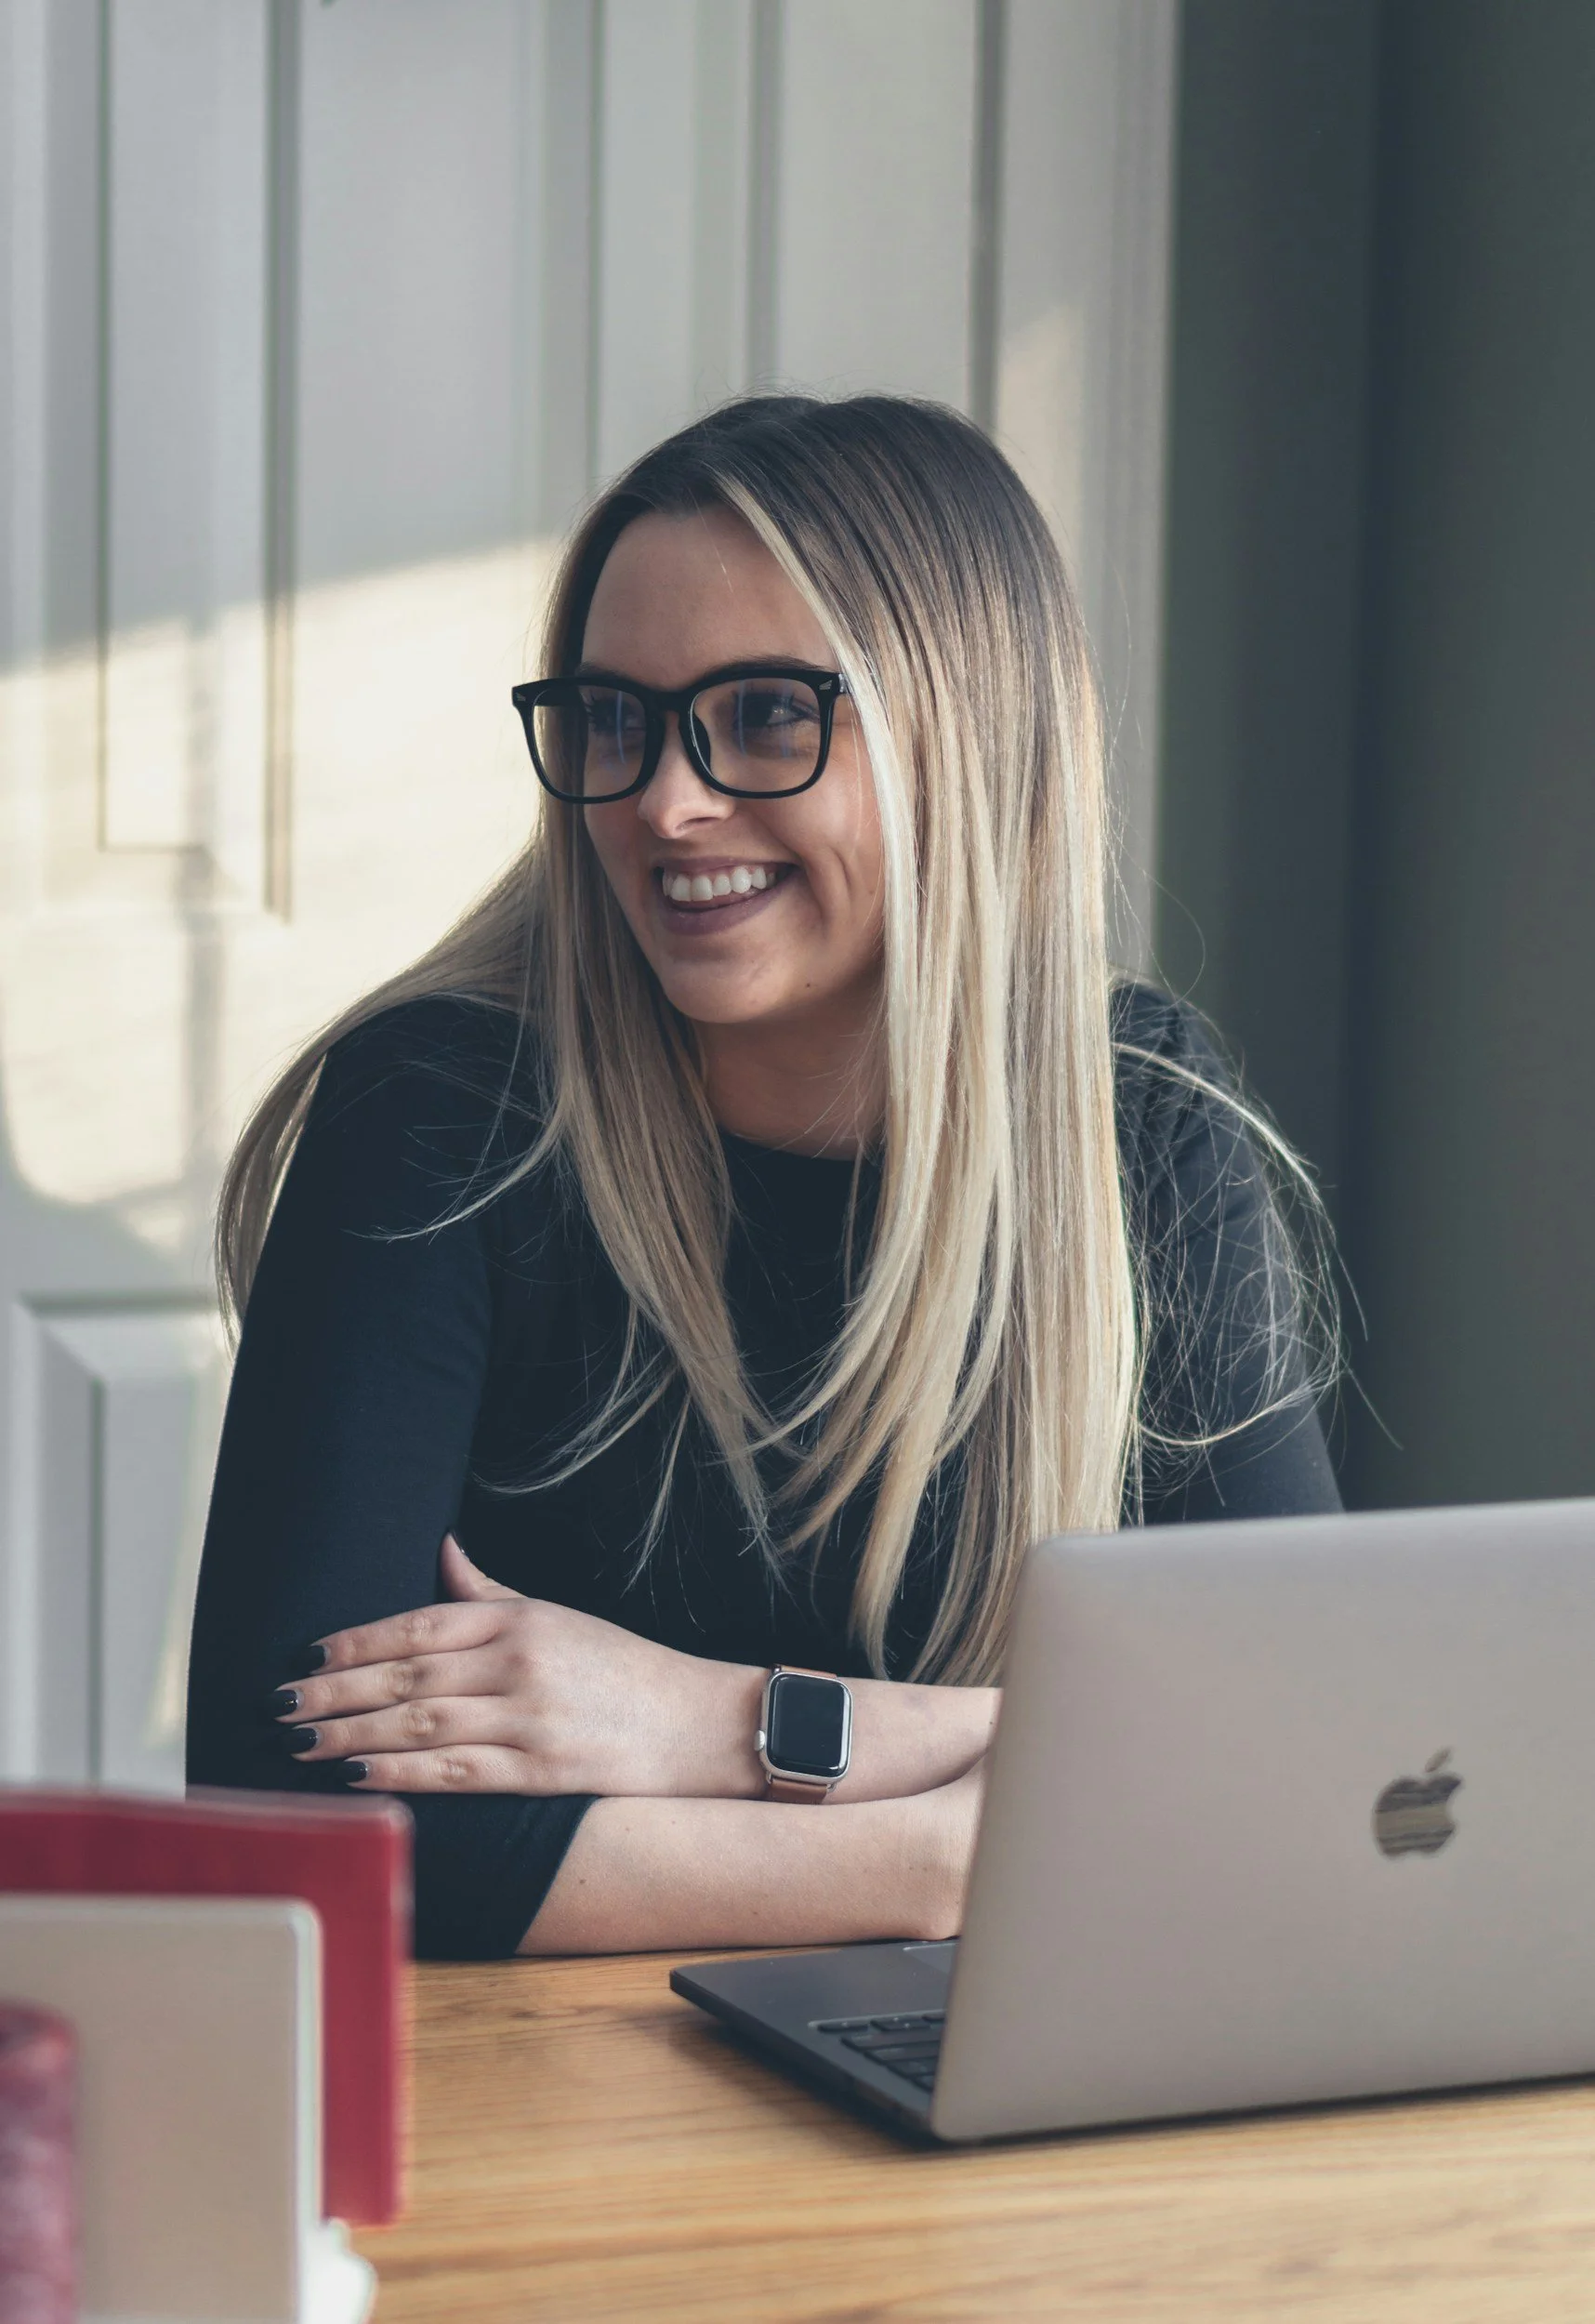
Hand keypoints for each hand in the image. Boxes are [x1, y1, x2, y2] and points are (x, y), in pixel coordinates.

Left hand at [270, 1536, 764, 1797]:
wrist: (700, 1725)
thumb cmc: (625, 1671)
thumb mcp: (559, 1616)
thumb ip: (491, 1592)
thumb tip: (443, 1550)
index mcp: (520, 1619)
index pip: (420, 1623)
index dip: (358, 1641)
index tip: (307, 1653)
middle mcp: (518, 1662)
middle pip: (407, 1676)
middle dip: (334, 1690)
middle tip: (279, 1703)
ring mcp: (528, 1717)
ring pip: (420, 1724)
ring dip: (350, 1734)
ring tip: (298, 1743)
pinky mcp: (540, 1770)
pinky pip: (455, 1771)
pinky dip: (400, 1772)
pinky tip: (356, 1776)